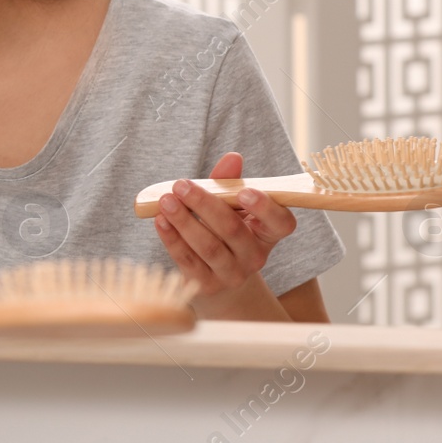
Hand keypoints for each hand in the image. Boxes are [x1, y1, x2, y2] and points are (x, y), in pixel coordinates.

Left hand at [151, 151, 296, 318]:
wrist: (218, 278)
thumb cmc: (226, 230)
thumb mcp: (232, 206)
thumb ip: (230, 183)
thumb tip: (232, 158)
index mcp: (268, 233)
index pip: (281, 223)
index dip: (265, 208)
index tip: (244, 192)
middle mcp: (255, 256)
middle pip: (233, 230)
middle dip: (205, 205)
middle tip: (181, 185)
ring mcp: (231, 274)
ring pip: (208, 247)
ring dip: (184, 221)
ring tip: (166, 200)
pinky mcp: (206, 285)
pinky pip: (188, 260)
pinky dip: (172, 239)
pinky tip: (160, 220)